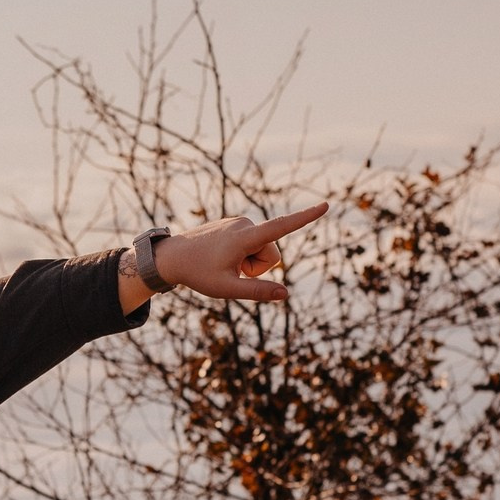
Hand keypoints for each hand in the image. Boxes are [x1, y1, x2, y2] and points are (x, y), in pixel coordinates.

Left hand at [129, 202, 327, 304]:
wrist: (172, 256)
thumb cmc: (198, 274)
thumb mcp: (227, 288)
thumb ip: (257, 291)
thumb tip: (284, 294)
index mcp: (245, 237)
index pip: (282, 227)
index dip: (306, 217)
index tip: (326, 205)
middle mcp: (245, 224)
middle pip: (272, 253)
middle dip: (259, 267)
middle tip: (232, 271)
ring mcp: (239, 222)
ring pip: (263, 249)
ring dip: (250, 261)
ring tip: (225, 263)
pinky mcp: (235, 224)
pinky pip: (252, 243)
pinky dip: (243, 254)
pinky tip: (221, 255)